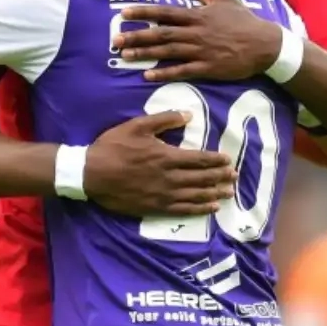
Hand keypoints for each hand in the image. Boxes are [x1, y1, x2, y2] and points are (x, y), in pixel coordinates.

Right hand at [83, 110, 236, 215]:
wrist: (91, 173)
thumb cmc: (113, 146)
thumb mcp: (137, 125)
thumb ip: (164, 120)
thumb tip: (188, 115)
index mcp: (166, 156)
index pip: (198, 159)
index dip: (216, 160)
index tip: (228, 160)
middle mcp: (169, 177)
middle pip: (202, 178)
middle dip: (220, 177)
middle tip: (235, 176)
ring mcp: (163, 194)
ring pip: (196, 195)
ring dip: (214, 193)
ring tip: (229, 193)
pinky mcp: (154, 207)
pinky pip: (183, 210)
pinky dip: (199, 209)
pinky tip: (210, 208)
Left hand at [113, 0, 280, 81]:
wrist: (265, 44)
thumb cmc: (242, 18)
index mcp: (197, 14)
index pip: (164, 12)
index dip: (143, 12)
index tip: (123, 14)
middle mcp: (196, 32)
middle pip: (161, 33)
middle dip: (136, 36)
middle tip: (115, 40)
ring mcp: (201, 51)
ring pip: (168, 52)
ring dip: (145, 53)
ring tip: (125, 55)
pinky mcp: (207, 68)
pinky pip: (182, 71)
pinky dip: (164, 73)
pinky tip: (148, 75)